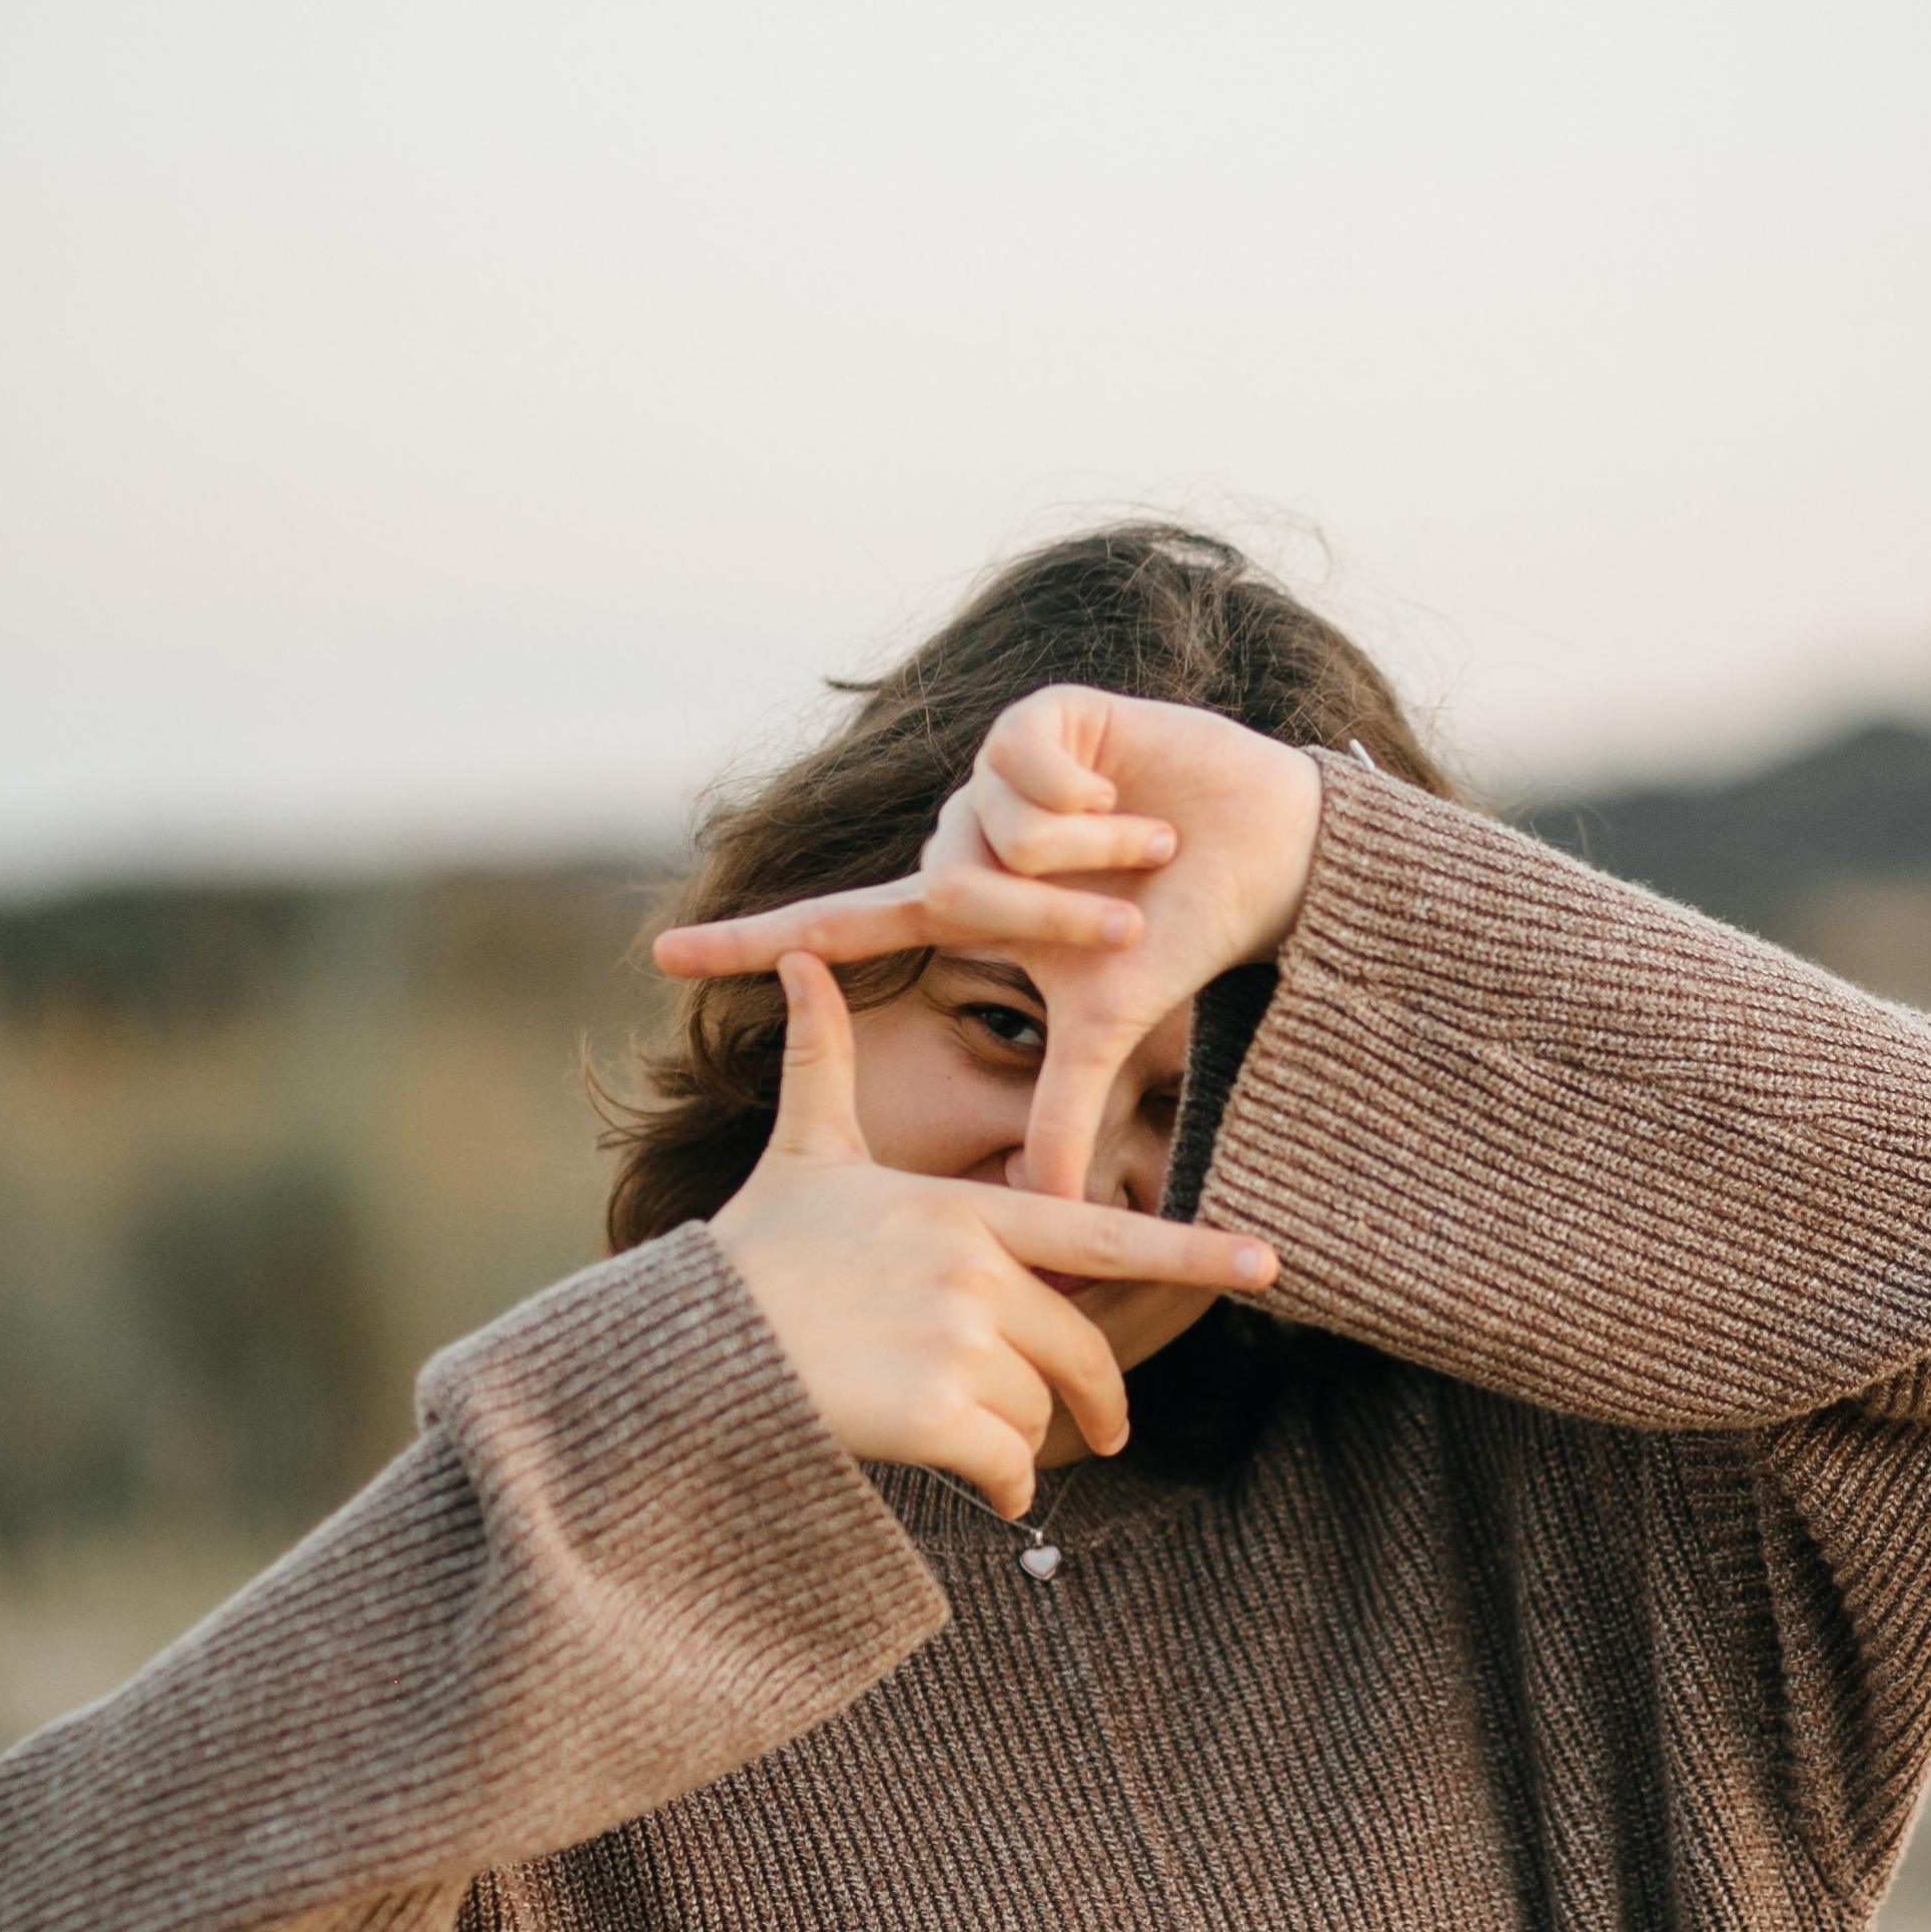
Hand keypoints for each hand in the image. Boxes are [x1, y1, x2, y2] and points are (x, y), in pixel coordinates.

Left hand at [658, 691, 1324, 1195]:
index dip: (753, 946)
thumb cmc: (1183, 936)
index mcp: (961, 904)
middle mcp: (962, 834)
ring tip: (1149, 847)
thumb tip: (1038, 1216)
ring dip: (1087, 857)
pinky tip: (1136, 793)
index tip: (661, 961)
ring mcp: (995, 772)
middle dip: (1048, 921)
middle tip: (1129, 925)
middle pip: (948, 892)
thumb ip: (1059, 1113)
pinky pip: (1024, 769)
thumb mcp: (1108, 1031)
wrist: (1269, 858)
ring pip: (993, 835)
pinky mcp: (1038, 714)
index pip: (838, 928)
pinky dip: (1092, 800)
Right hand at [710, 953, 1279, 1516]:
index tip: (1265, 1263)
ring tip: (956, 1433)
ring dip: (1014, 1440)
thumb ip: (822, 1064)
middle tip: (1105, 1434)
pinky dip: (1000, 1487)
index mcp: (963, 1213)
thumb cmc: (750, 1257)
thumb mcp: (800, 1155)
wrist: (692, 1348)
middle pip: (1080, 1352)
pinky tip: (972, 1489)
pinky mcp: (937, 1412)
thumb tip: (798, 965)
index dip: (1191, 1250)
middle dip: (1095, 1401)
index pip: (1102, 1235)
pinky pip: (1010, 1465)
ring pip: (1039, 1414)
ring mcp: (958, 1341)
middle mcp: (975, 1271)